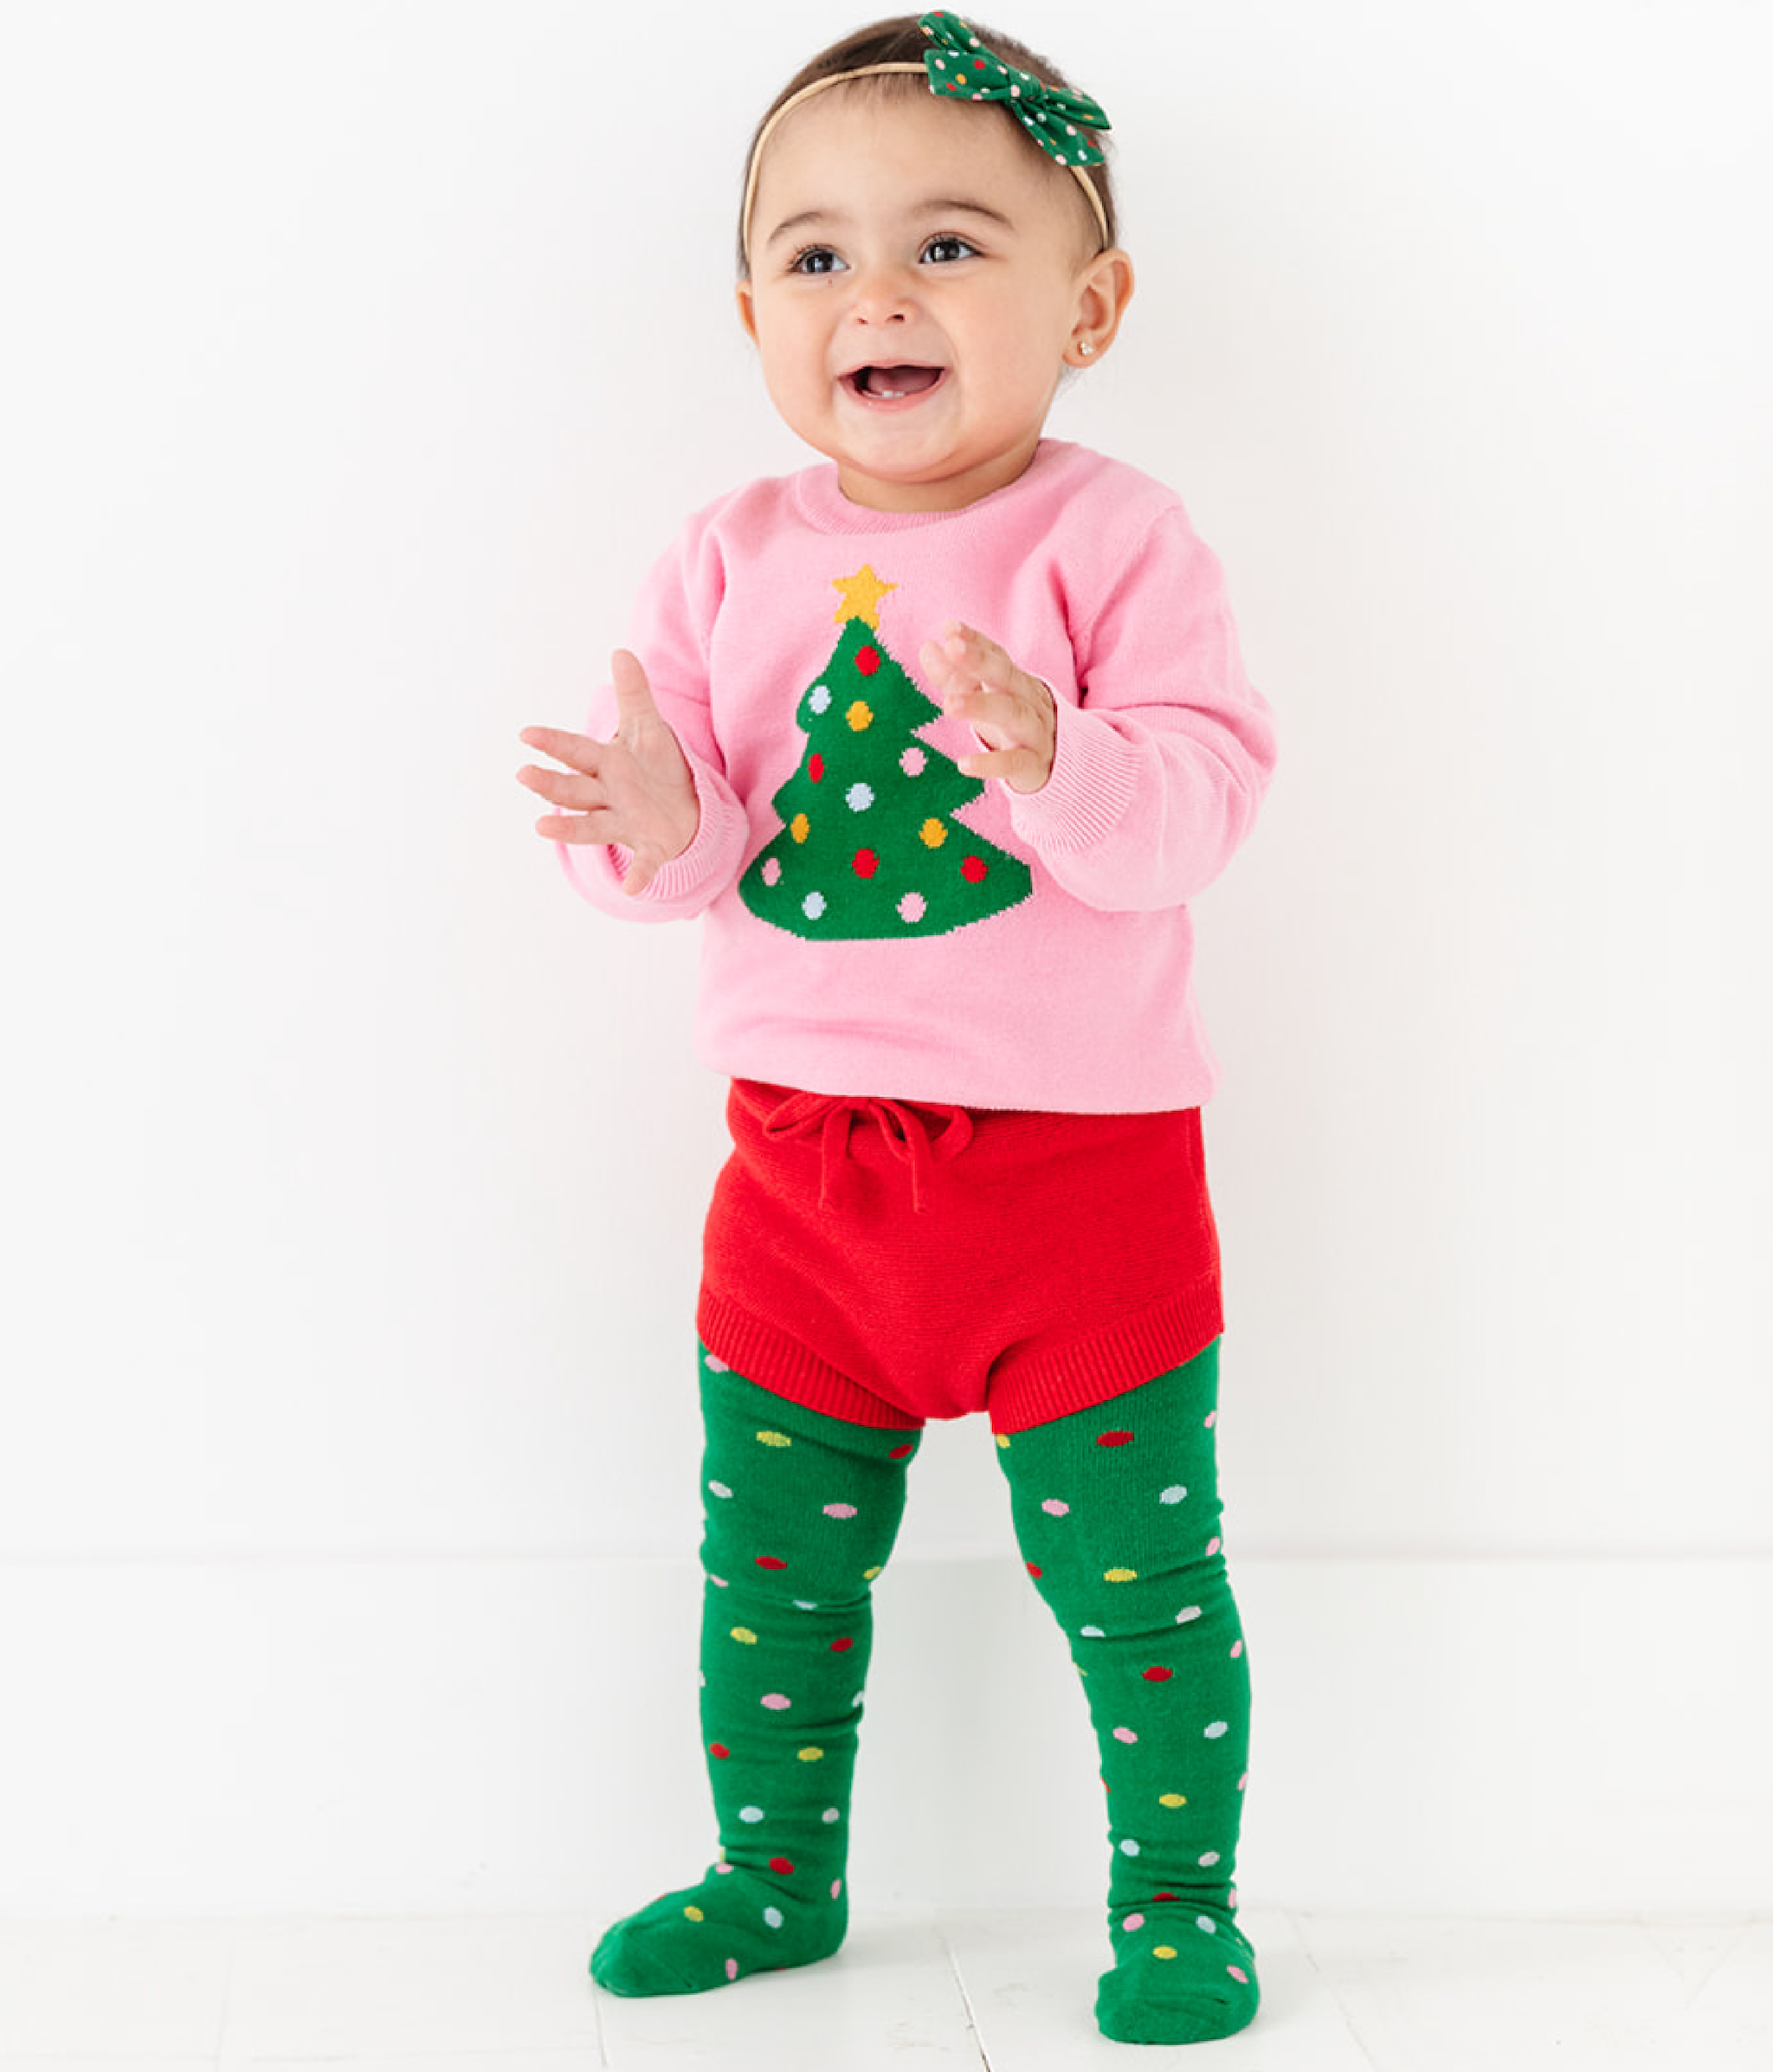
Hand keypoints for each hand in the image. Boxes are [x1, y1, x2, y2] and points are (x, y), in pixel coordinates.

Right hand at [518, 650, 698, 895]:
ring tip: (540, 827)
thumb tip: (620, 650)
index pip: (576, 752)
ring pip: (593, 826)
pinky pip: (644, 863)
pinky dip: (639, 875)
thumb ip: (634, 694)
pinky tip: (632, 888)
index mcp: (607, 764)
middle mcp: (608, 796)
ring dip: (569, 828)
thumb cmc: (655, 766)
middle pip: (575, 790)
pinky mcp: (652, 847)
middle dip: (551, 783)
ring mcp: (626, 823)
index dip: (553, 743)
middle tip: (523, 774)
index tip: (526, 734)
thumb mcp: (649, 727)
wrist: (684, 806)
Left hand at [918, 621, 1055, 794]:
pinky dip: (991, 764)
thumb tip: (928, 647)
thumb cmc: (1012, 726)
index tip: (950, 628)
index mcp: (1017, 682)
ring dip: (982, 706)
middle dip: (980, 661)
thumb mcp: (984, 699)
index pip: (997, 656)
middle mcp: (1030, 701)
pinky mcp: (1034, 766)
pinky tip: (963, 764)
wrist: (1059, 766)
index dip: (976, 642)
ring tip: (949, 705)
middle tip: (951, 648)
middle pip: (1007, 677)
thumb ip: (955, 676)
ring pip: (1013, 714)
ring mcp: (1035, 733)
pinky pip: (1014, 763)